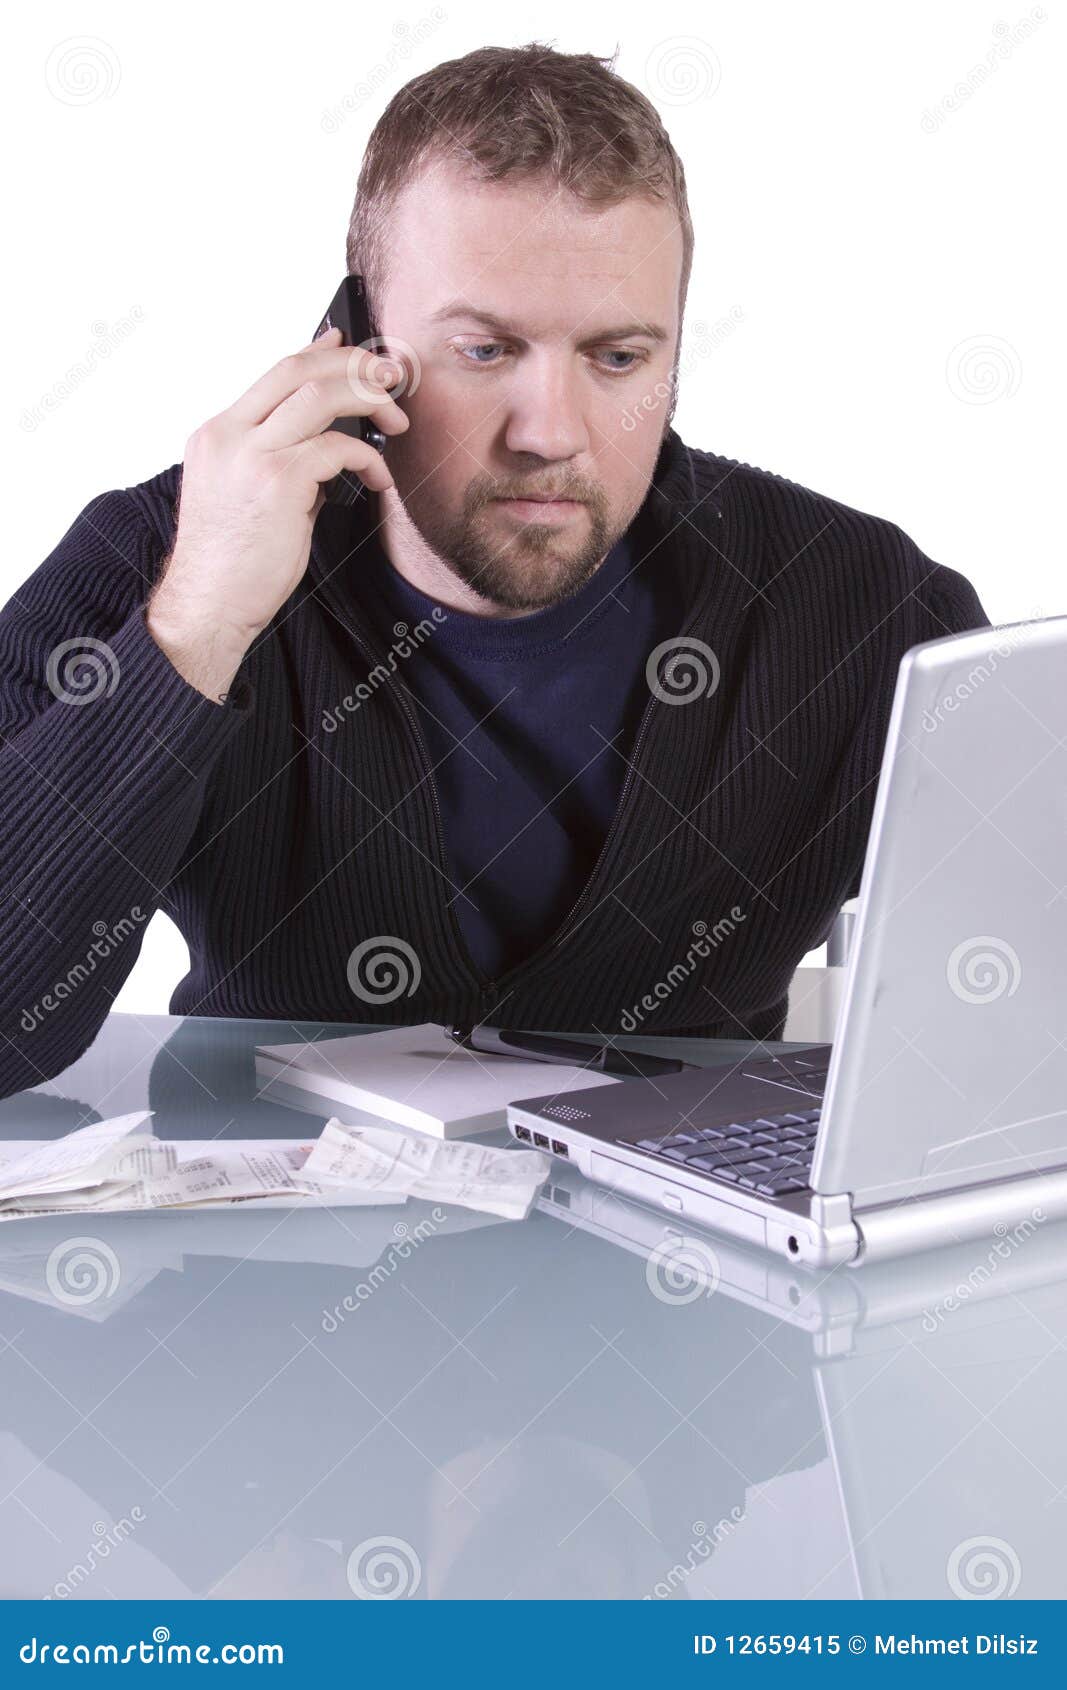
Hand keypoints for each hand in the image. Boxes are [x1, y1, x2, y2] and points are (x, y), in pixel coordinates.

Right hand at [146, 327, 408, 697]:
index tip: (348, 344)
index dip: (317, 352)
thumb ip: (278, 462)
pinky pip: (337, 448)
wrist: (208, 606)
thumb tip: (327, 445)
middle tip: (389, 377)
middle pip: (298, 369)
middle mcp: (228, 435)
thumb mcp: (245, 497)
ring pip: (320, 395)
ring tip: (394, 418)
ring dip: (367, 398)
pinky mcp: (278, 481)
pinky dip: (367, 457)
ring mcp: (250, 454)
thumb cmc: (230, 563)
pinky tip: (378, 478)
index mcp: (216, 435)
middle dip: (352, 364)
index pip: (272, 374)